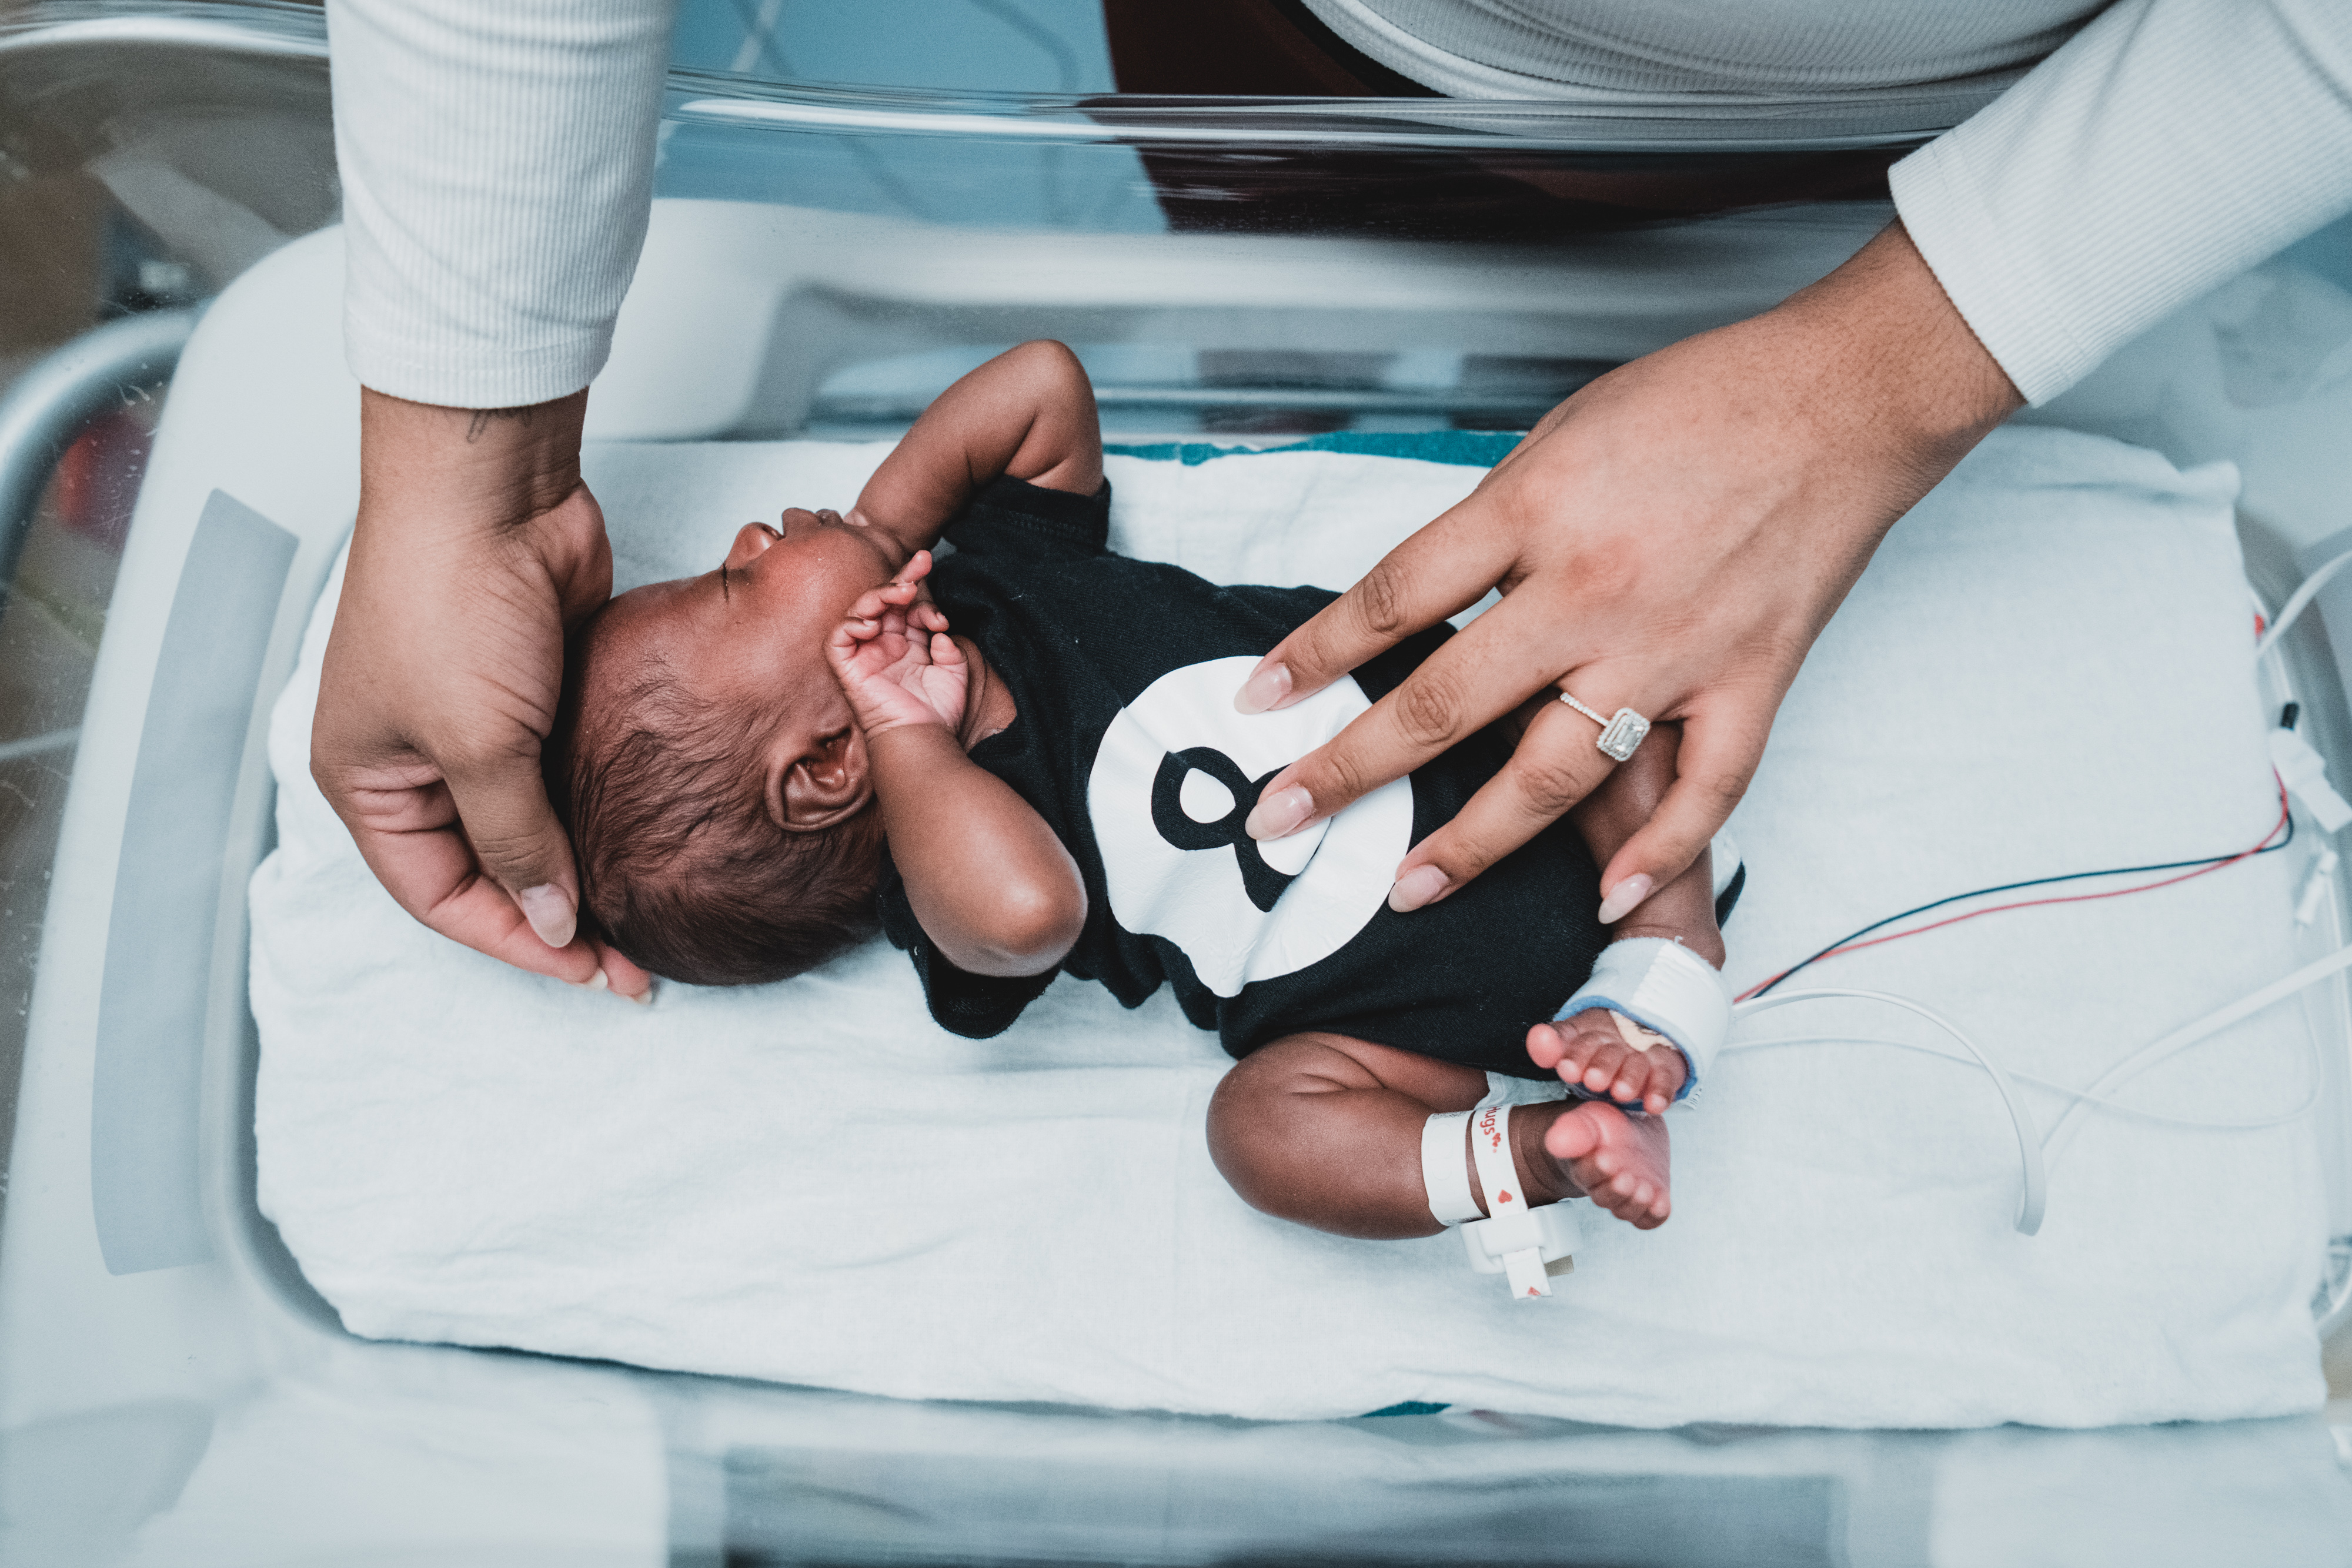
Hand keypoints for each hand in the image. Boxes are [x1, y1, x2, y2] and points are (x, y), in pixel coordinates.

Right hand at [311, 389, 651, 999]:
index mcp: (372, 784)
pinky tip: (655, 840)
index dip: (516, 941)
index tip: (593, 971)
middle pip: (490, 871)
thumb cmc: (452, 603)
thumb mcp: (477, 746)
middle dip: (559, 918)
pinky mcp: (538, 693)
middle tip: (637, 963)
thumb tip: (551, 918)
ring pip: (536, 827)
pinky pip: (569, 774)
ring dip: (588, 869)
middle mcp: (418, 762)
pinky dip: (603, 812)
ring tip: (654, 915)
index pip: (441, 897)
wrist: (498, 491)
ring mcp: (480, 725)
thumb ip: (516, 839)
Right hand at [826, 551, 966, 735]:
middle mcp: (884, 646)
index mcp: (907, 645)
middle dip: (902, 579)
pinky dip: (853, 623)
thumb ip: (948, 645)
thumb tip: (938, 630)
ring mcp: (865, 655)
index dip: (920, 591)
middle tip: (921, 562)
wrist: (924, 739)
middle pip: (884, 602)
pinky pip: (839, 638)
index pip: (907, 607)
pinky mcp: (848, 668)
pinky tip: (874, 622)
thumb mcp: (954, 670)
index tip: (935, 585)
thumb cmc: (937, 712)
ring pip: (861, 611)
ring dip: (881, 595)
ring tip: (904, 591)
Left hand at [1235, 221, 2021, 918]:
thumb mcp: (1560, 435)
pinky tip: (1609, 898)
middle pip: (1443, 701)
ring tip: (1406, 887)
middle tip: (1278, 820)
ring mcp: (1673, 649)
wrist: (1844, 392)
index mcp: (1535, 511)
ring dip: (1472, 842)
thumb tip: (1428, 603)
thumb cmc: (1701, 400)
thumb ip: (1496, 527)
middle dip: (1349, 769)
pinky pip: (1703, 793)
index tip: (1260, 699)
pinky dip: (1659, 854)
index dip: (1314, 654)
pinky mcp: (1750, 681)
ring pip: (1551, 774)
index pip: (1393, 597)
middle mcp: (1593, 591)